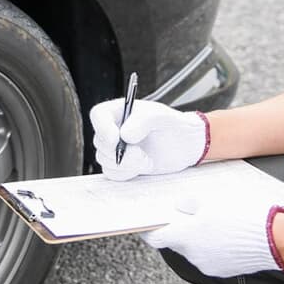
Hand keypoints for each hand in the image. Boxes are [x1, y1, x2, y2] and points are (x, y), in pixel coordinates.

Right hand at [90, 98, 208, 180]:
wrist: (185, 145)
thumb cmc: (173, 125)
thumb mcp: (161, 116)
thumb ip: (143, 121)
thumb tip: (124, 135)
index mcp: (120, 111)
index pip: (98, 115)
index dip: (102, 128)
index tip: (116, 139)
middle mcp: (114, 129)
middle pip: (100, 142)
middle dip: (120, 152)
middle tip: (141, 154)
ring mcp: (116, 148)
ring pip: (104, 159)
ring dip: (126, 164)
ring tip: (147, 160)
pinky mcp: (121, 165)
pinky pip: (112, 173)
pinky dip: (127, 173)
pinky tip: (144, 166)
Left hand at [141, 200, 283, 277]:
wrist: (277, 240)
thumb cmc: (246, 216)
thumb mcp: (216, 201)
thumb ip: (192, 205)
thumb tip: (180, 207)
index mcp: (188, 236)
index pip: (156, 238)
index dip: (149, 230)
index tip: (147, 224)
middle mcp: (194, 255)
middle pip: (176, 243)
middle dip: (179, 230)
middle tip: (188, 214)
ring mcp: (208, 265)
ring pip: (194, 250)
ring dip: (198, 239)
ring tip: (215, 222)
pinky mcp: (222, 271)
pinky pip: (209, 258)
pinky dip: (212, 247)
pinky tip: (226, 235)